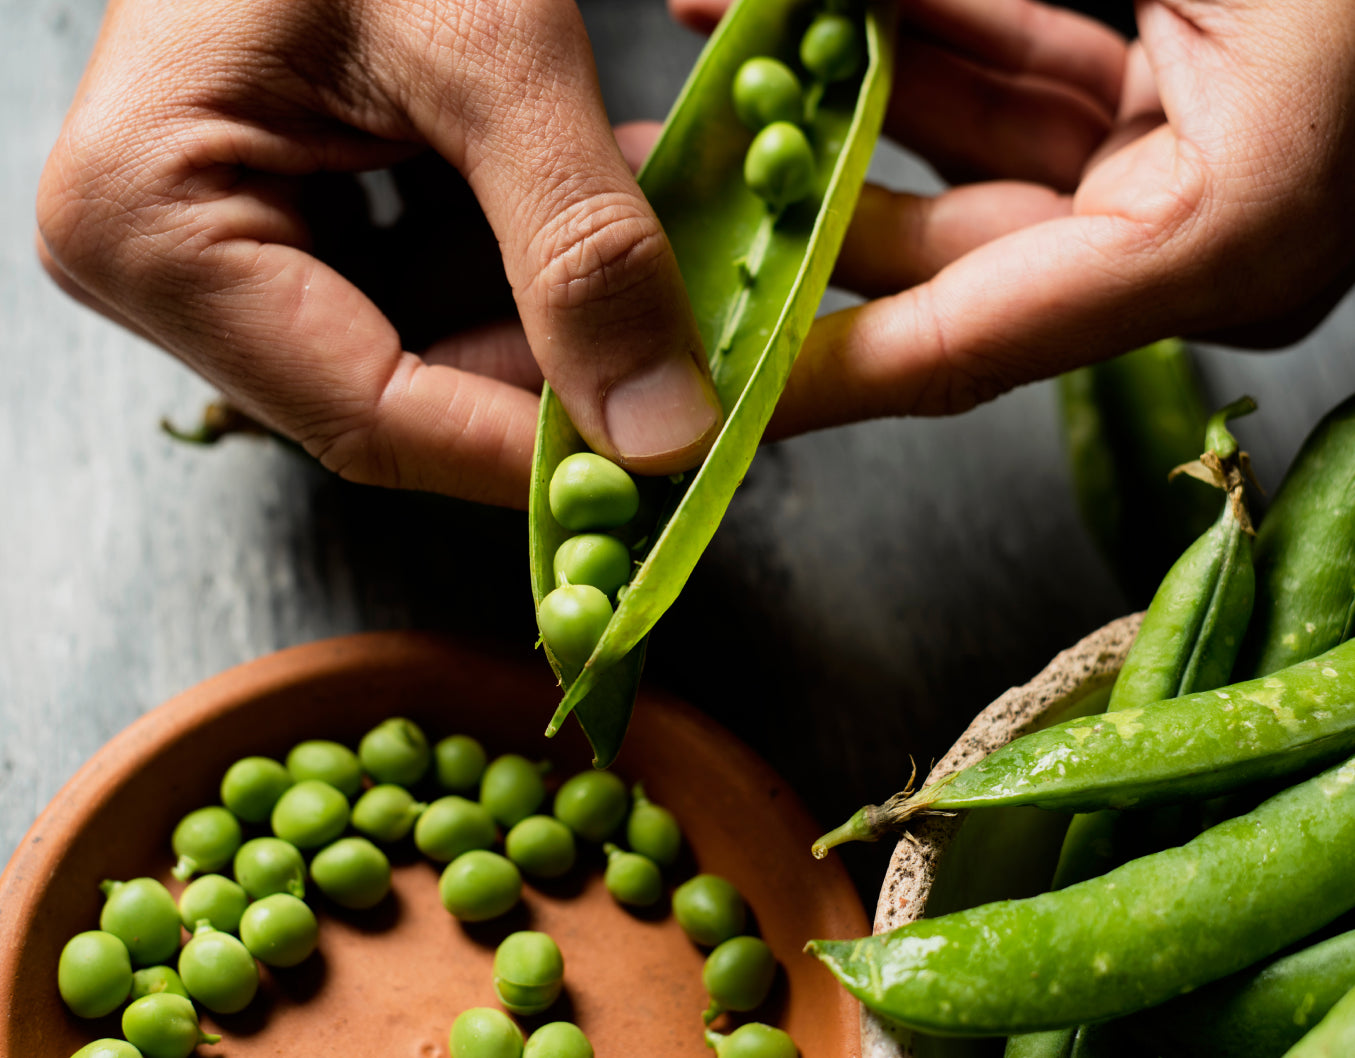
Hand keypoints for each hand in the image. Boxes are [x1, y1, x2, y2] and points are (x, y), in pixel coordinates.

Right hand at [37, 0, 722, 507]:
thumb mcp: (485, 41)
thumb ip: (577, 238)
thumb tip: (660, 430)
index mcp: (150, 228)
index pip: (371, 417)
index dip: (534, 457)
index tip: (676, 464)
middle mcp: (169, 266)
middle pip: (408, 396)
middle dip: (571, 384)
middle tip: (711, 371)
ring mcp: (227, 248)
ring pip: (436, 353)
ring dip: (569, 327)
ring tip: (688, 284)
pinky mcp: (290, 221)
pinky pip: (432, 290)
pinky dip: (539, 273)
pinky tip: (623, 240)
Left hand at [673, 0, 1354, 437]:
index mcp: (1224, 235)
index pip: (969, 338)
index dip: (823, 368)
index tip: (708, 388)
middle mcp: (1205, 230)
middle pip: (949, 246)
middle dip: (799, 196)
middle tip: (667, 173)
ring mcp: (1196, 163)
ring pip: (971, 148)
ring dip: (839, 93)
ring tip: (716, 45)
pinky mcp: (1184, 96)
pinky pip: (1021, 80)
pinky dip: (919, 39)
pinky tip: (808, 6)